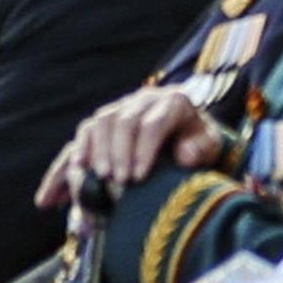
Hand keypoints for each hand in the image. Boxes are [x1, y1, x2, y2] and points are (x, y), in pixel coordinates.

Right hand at [37, 87, 222, 208]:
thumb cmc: (198, 143)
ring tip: (97, 177)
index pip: (152, 123)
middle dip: (117, 153)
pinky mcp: (103, 123)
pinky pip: (82, 136)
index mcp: (172, 102)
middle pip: (122, 121)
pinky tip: (73, 171)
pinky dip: (72, 156)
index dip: (143, 150)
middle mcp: (142, 100)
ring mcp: (120, 108)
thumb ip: (201, 148)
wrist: (186, 134)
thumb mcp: (209, 145)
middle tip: (119, 182)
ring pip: (99, 123)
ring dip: (94, 152)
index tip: (139, 178)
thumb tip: (185, 155)